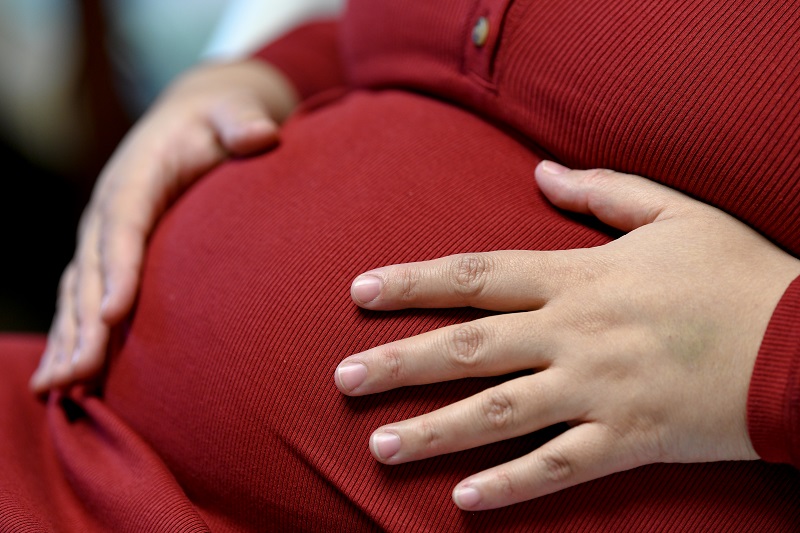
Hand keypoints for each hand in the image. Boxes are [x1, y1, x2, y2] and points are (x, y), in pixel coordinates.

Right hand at [30, 59, 297, 392]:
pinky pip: (85, 296)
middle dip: (82, 324)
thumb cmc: (217, 121)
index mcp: (137, 176)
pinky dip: (73, 334)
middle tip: (76, 374)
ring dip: (67, 339)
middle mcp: (109, 209)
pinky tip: (67, 374)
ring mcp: (104, 233)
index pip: (123, 224)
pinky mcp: (110, 253)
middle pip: (92, 269)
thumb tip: (260, 134)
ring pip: (79, 290)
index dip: (118, 269)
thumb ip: (242, 122)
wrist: (193, 118)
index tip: (114, 314)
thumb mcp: (232, 111)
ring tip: (56, 387)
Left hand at [335, 162, 799, 509]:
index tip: (359, 292)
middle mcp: (574, 335)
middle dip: (399, 363)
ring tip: (380, 447)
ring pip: (499, 414)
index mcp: (579, 278)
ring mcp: (598, 391)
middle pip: (468, 349)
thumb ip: (602, 191)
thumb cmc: (735, 274)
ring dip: (435, 431)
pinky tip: (464, 500)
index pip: (475, 276)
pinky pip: (558, 468)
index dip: (413, 282)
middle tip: (341, 380)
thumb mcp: (673, 212)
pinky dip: (510, 485)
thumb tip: (540, 174)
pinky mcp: (629, 439)